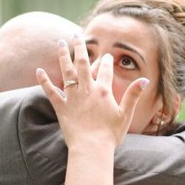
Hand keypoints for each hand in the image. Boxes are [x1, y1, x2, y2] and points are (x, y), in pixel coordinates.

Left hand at [35, 38, 149, 149]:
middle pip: (84, 65)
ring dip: (63, 56)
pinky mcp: (61, 107)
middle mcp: (87, 90)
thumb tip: (145, 79)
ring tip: (60, 43)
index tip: (106, 56)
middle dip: (81, 48)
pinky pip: (51, 91)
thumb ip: (133, 95)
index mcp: (104, 92)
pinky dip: (44, 81)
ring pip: (67, 72)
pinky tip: (39, 70)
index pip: (106, 70)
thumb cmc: (110, 134)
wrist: (91, 148)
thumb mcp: (125, 114)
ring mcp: (73, 98)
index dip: (107, 61)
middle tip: (77, 36)